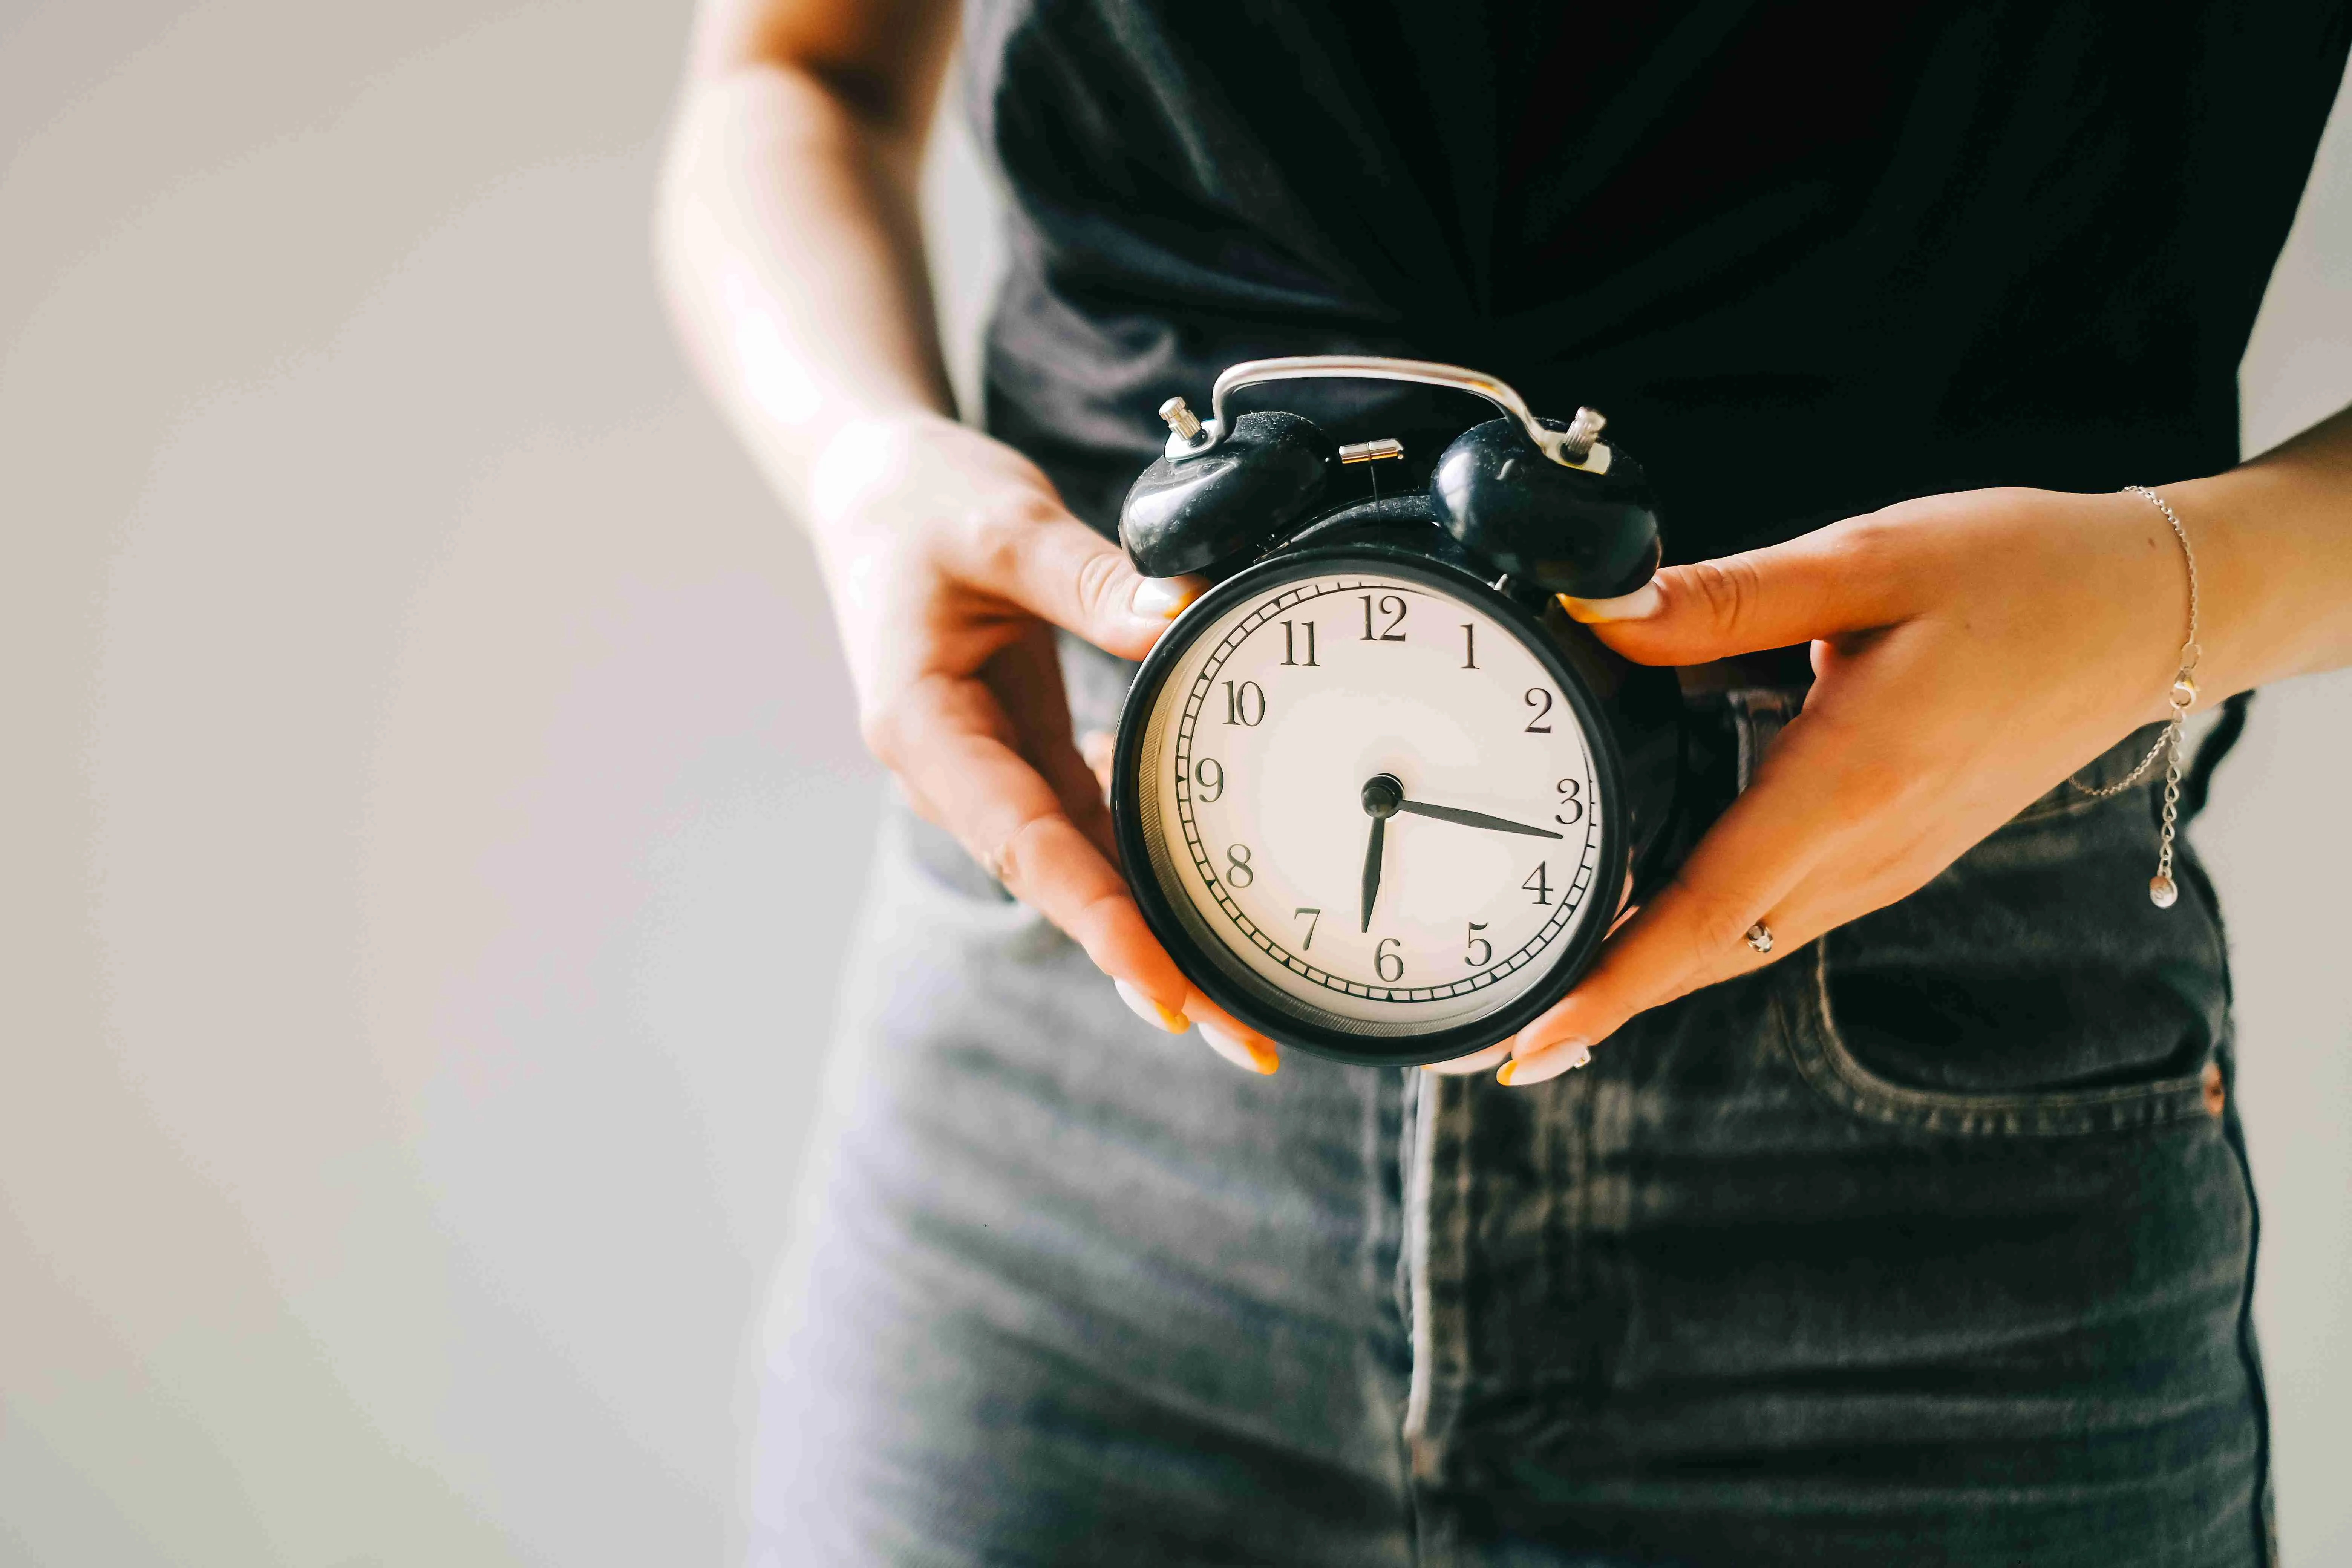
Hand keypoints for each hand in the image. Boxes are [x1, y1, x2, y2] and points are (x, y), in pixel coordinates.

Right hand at [808, 412, 1280, 1074]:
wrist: (872, 487)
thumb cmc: (921, 502)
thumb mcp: (1003, 522)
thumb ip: (1091, 579)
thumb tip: (1184, 613)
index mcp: (925, 729)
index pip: (1025, 847)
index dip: (1099, 925)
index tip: (1169, 996)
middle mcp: (955, 772)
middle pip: (1062, 886)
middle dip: (1149, 964)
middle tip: (1249, 1039)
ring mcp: (991, 771)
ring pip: (1083, 870)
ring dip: (1157, 930)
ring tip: (1253, 1000)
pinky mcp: (1025, 755)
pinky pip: (1093, 825)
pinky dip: (1148, 864)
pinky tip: (1218, 896)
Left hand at [1492, 485, 2201, 1084]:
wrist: (2151, 612)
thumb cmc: (2021, 573)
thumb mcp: (1865, 562)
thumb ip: (1723, 599)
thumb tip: (1601, 610)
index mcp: (1855, 784)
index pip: (1704, 913)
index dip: (1613, 985)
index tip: (1533, 1041)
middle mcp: (1873, 850)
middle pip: (1710, 951)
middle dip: (1605, 999)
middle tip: (1501, 1032)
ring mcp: (1893, 863)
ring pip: (1746, 940)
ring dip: (1652, 970)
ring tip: (1555, 986)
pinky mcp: (1903, 852)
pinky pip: (1784, 911)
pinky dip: (1708, 928)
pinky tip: (1652, 907)